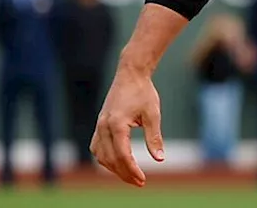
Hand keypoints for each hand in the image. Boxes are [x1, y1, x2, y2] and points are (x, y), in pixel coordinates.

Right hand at [90, 65, 165, 186]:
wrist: (130, 74)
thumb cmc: (143, 92)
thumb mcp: (153, 115)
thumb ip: (154, 138)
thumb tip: (160, 159)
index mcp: (117, 125)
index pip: (122, 155)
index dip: (132, 170)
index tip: (142, 180)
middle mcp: (104, 127)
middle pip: (110, 159)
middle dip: (124, 173)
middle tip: (139, 182)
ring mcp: (99, 126)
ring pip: (100, 156)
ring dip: (113, 168)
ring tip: (130, 175)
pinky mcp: (99, 124)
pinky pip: (97, 147)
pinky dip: (106, 158)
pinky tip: (117, 163)